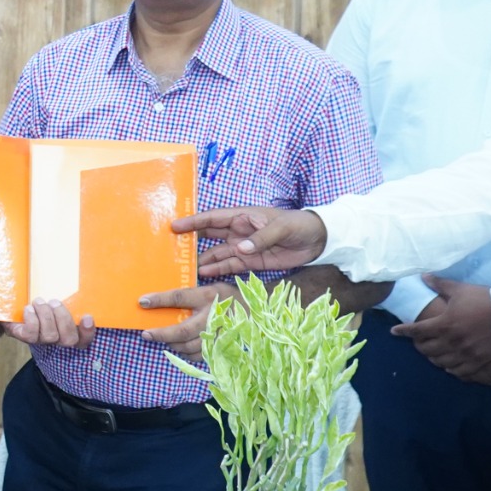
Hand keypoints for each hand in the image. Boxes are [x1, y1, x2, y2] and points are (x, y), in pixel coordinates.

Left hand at [14, 300, 95, 349]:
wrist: (15, 307)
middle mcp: (57, 339)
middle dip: (64, 318)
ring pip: (50, 336)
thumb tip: (87, 272)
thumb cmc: (42, 300)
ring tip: (39, 301)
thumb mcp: (56, 297)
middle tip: (55, 302)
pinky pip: (30, 335)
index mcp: (68, 331)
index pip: (84, 340)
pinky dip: (31, 320)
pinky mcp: (25, 337)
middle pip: (69, 339)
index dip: (88, 332)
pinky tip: (29, 309)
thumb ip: (70, 294)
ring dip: (45, 315)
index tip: (87, 316)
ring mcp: (41, 340)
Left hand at [136, 283, 237, 355]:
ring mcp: (217, 335)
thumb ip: (190, 294)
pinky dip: (185, 352)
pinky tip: (178, 346)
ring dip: (172, 344)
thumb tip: (161, 296)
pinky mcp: (221, 347)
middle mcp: (212, 317)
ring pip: (189, 346)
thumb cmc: (227, 297)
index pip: (180, 298)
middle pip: (182, 330)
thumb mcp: (210, 288)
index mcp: (208, 297)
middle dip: (161, 333)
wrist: (254, 312)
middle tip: (146, 334)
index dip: (160, 300)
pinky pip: (198, 355)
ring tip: (161, 340)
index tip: (142, 301)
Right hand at [176, 206, 328, 278]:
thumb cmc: (298, 225)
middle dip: (191, 240)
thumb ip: (261, 238)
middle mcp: (238, 231)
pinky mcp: (250, 261)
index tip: (174, 226)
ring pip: (217, 253)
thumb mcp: (281, 228)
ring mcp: (243, 247)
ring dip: (202, 259)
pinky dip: (216, 269)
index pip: (213, 218)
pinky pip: (229, 265)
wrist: (318, 240)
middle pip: (209, 236)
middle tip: (171, 249)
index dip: (193, 222)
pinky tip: (203, 274)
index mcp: (243, 217)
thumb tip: (240, 248)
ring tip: (184, 268)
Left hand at [395, 276, 490, 387]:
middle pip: (426, 349)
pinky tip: (448, 365)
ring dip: (433, 358)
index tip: (394, 331)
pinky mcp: (479, 360)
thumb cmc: (484, 298)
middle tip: (416, 341)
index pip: (417, 330)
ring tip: (431, 353)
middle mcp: (452, 341)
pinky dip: (451, 369)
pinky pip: (459, 371)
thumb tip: (423, 276)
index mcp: (444, 323)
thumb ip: (439, 285)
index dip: (403, 330)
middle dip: (418, 345)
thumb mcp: (459, 290)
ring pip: (441, 362)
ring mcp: (465, 353)